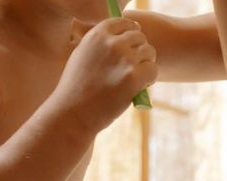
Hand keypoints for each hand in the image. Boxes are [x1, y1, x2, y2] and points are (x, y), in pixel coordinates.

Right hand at [51, 17, 156, 131]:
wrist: (73, 112)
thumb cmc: (76, 89)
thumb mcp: (82, 55)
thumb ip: (101, 44)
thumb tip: (124, 38)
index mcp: (97, 35)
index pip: (123, 22)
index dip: (131, 32)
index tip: (133, 43)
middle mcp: (111, 43)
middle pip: (139, 37)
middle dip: (140, 51)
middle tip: (134, 67)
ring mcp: (124, 59)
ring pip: (149, 52)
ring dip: (146, 64)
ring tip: (135, 78)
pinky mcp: (134, 77)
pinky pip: (153, 70)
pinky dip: (150, 79)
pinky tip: (139, 87)